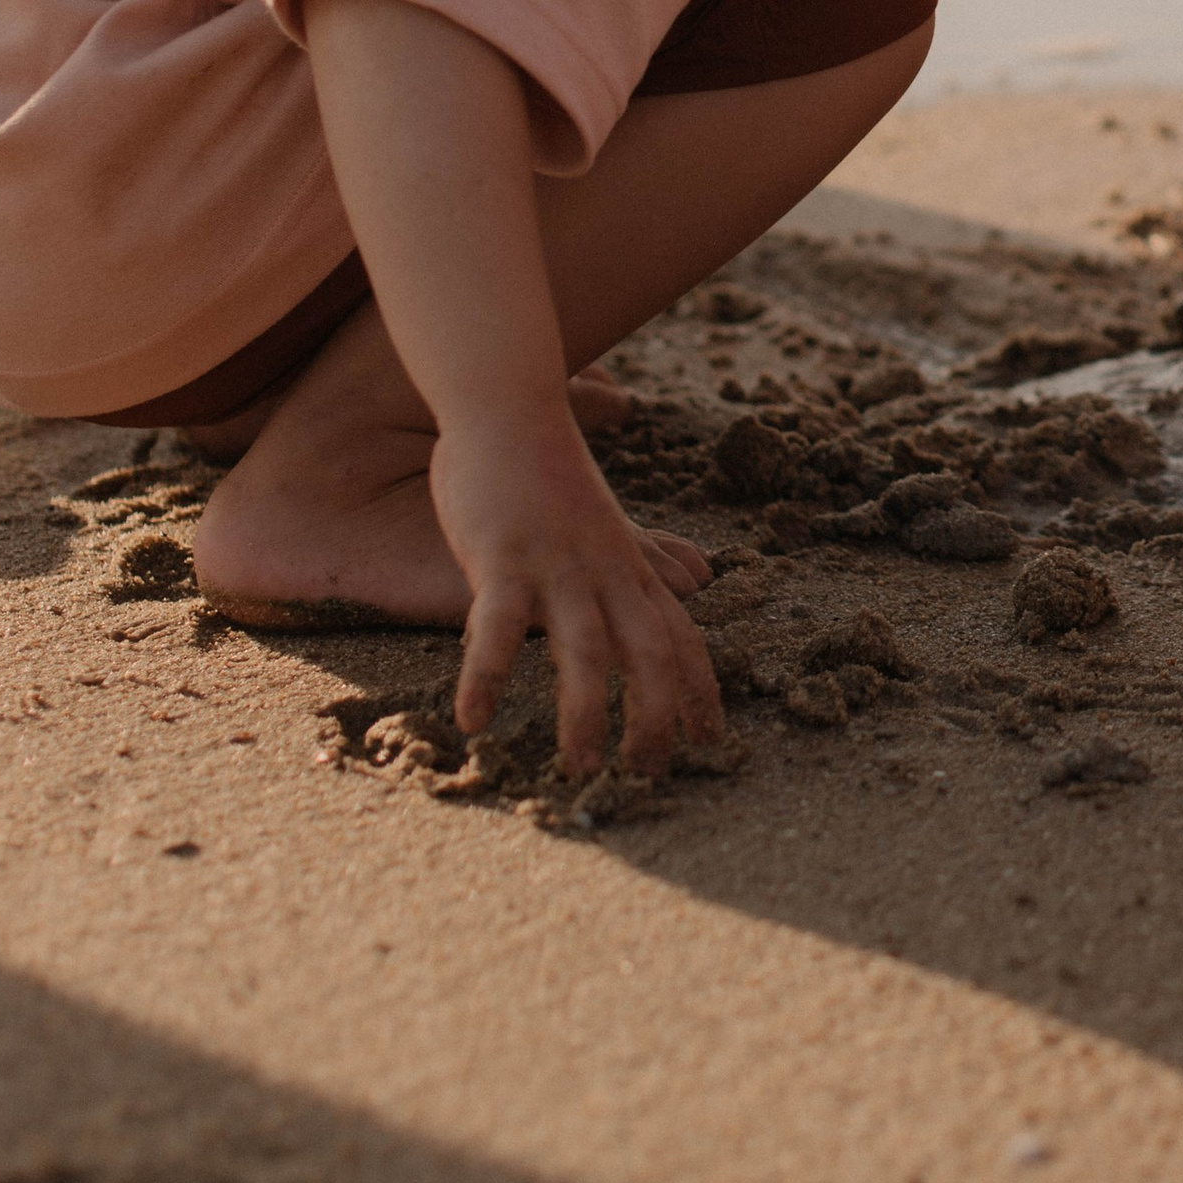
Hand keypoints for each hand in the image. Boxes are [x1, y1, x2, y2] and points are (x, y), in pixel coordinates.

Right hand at [433, 409, 724, 777]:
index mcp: (630, 568)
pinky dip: (488, 675)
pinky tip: (473, 722)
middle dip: (656, 717)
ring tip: (581, 770)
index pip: (681, 638)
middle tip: (648, 773)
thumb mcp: (611, 519)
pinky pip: (498, 627)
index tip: (710, 742)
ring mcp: (557, 567)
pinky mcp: (503, 560)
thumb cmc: (554, 470)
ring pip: (586, 649)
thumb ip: (651, 554)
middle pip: (651, 653)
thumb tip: (704, 576)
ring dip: (586, 714)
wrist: (510, 409)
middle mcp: (606, 573)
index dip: (699, 691)